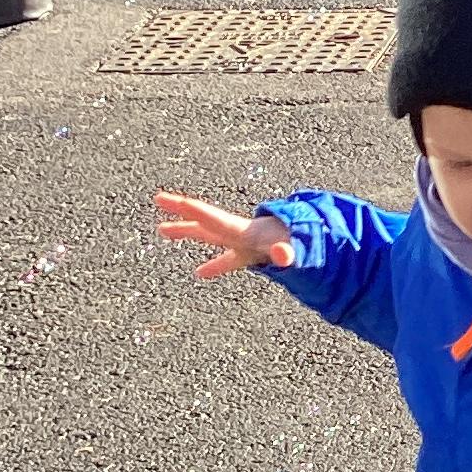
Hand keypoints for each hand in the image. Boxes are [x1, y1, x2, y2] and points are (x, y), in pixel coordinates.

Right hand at [155, 193, 295, 278]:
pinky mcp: (250, 255)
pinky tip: (200, 273)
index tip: (164, 198)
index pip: (210, 217)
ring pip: (209, 236)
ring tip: (163, 230)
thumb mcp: (289, 250)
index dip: (188, 209)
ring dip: (187, 233)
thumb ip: (285, 253)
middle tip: (157, 199)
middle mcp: (238, 233)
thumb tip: (284, 255)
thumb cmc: (299, 245)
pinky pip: (226, 259)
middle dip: (180, 212)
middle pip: (203, 221)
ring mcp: (242, 243)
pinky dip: (213, 265)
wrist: (313, 243)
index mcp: (241, 231)